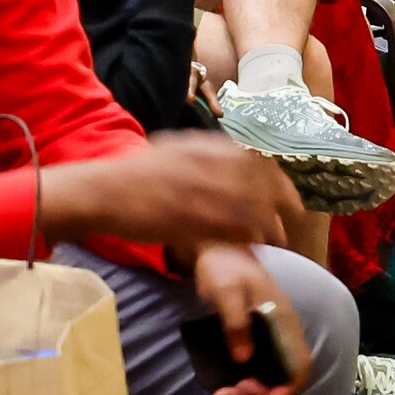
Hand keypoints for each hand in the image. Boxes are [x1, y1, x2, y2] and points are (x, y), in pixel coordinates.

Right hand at [42, 134, 306, 259]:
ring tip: (275, 239)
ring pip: (250, 209)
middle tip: (290, 222)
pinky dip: (246, 238)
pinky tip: (252, 246)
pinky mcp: (190, 219)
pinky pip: (229, 230)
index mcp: (204, 147)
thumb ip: (207, 152)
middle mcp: (207, 166)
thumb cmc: (137, 174)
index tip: (289, 198)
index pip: (257, 162)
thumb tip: (238, 158)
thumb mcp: (175, 149)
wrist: (104, 191)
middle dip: (282, 205)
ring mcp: (199, 192)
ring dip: (268, 225)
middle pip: (261, 185)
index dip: (278, 182)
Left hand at [190, 240, 296, 394]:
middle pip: (283, 377)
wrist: (218, 247)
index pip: (301, 364)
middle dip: (258, 394)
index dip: (289, 388)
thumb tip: (244, 358)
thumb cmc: (224, 266)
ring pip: (269, 377)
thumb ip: (236, 324)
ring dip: (248, 394)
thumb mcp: (227, 292)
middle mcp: (282, 333)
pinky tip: (224, 393)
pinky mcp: (257, 338)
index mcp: (283, 321)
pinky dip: (243, 386)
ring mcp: (270, 337)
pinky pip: (257, 369)